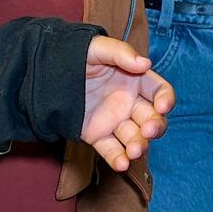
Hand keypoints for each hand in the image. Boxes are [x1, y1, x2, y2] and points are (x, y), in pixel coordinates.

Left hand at [81, 36, 173, 172]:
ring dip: (138, 146)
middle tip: (147, 130)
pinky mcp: (97, 135)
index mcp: (135, 80)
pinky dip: (118, 159)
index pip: (159, 91)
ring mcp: (114, 121)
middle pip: (152, 119)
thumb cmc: (77, 55)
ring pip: (134, 137)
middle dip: (155, 127)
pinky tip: (122, 164)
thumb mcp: (97, 48)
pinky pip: (111, 150)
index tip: (162, 106)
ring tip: (134, 151)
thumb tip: (145, 63)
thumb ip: (121, 53)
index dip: (166, 99)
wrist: (46, 72)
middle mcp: (129, 103)